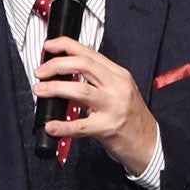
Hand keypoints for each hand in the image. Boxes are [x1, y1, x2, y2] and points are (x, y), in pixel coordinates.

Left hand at [34, 38, 157, 176]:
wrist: (150, 144)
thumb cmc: (131, 119)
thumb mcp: (117, 93)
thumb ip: (95, 83)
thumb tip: (64, 77)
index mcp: (118, 75)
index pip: (89, 53)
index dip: (66, 46)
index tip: (48, 47)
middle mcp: (117, 87)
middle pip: (83, 65)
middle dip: (57, 65)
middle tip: (40, 72)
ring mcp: (113, 107)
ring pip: (80, 90)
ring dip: (55, 88)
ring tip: (40, 91)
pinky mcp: (108, 129)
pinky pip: (81, 126)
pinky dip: (63, 126)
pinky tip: (51, 126)